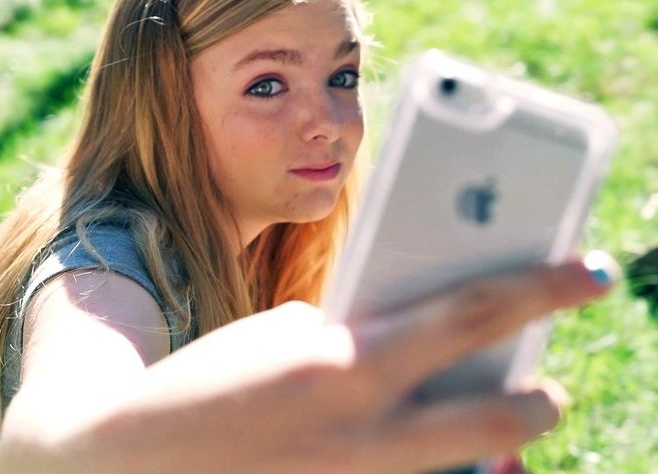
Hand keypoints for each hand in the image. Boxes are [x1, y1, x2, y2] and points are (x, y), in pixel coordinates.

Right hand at [68, 256, 612, 473]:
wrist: (135, 459)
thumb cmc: (211, 382)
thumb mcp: (288, 337)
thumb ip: (357, 339)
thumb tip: (414, 351)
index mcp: (349, 358)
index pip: (470, 310)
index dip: (541, 286)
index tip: (588, 271)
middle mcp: (365, 429)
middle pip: (499, 410)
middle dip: (541, 399)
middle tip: (554, 388)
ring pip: (470, 469)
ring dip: (499, 448)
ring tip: (514, 424)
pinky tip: (454, 460)